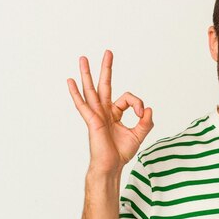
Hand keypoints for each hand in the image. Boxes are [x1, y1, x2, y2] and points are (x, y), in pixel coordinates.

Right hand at [67, 50, 153, 173]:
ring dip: (87, 73)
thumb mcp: (139, 134)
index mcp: (114, 113)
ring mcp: (96, 115)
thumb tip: (149, 108)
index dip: (137, 103)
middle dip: (106, 68)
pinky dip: (76, 93)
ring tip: (83, 58)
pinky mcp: (91, 121)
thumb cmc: (121, 152)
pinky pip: (82, 105)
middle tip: (108, 52)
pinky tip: (70, 81)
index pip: (128, 98)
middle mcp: (104, 111)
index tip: (142, 113)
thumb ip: (146, 121)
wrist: (111, 166)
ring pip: (91, 90)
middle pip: (104, 85)